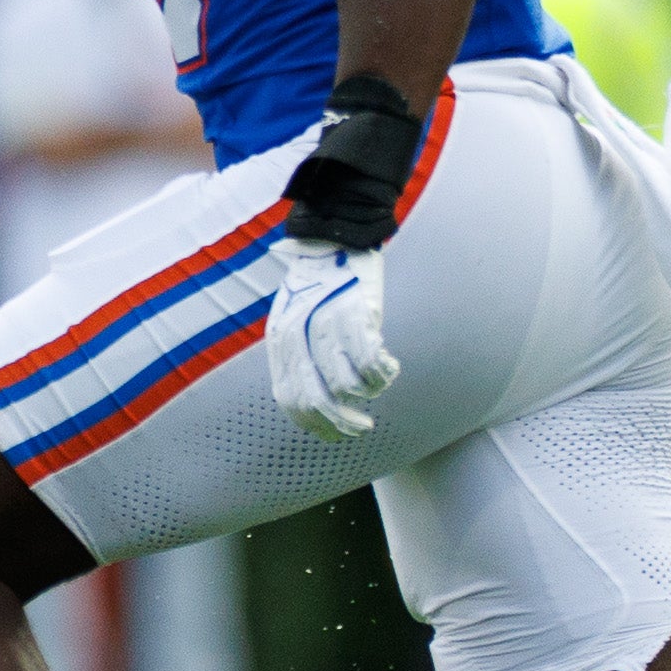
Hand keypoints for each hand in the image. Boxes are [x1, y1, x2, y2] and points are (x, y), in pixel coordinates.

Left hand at [263, 242, 397, 437]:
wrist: (331, 237)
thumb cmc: (314, 284)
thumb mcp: (290, 320)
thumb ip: (297, 356)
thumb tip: (314, 399)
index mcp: (281, 342)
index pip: (291, 400)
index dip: (315, 424)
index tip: (335, 433)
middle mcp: (300, 338)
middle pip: (318, 402)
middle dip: (342, 425)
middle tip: (361, 428)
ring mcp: (327, 327)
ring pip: (349, 387)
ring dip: (368, 394)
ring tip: (376, 383)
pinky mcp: (357, 314)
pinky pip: (372, 362)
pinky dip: (384, 374)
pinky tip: (389, 367)